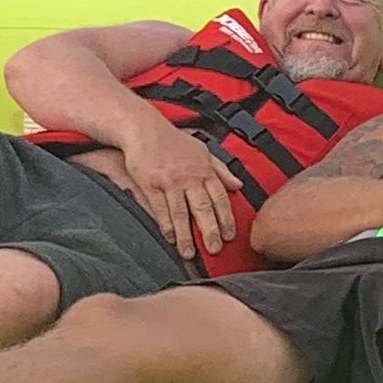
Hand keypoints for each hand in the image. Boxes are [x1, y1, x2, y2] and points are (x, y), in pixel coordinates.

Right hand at [121, 119, 242, 259]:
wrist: (144, 129)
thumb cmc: (174, 141)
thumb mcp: (203, 151)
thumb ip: (222, 170)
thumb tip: (238, 185)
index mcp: (204, 170)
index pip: (220, 197)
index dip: (226, 218)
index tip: (230, 235)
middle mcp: (189, 177)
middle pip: (203, 208)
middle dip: (210, 231)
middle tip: (215, 250)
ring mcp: (170, 181)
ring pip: (181, 213)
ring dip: (186, 235)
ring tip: (189, 254)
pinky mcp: (151, 184)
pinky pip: (160, 209)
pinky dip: (166, 225)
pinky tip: (171, 238)